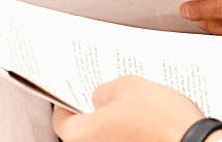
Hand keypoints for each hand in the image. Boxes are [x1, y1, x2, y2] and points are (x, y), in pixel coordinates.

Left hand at [52, 75, 205, 141]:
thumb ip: (104, 91)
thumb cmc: (159, 119)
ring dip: (115, 122)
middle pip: (85, 130)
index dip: (67, 100)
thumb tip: (100, 98)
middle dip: (96, 110)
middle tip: (106, 90)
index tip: (72, 90)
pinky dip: (130, 132)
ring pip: (108, 137)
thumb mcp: (126, 86)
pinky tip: (145, 118)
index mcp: (82, 135)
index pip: (62, 118)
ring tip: (132, 101)